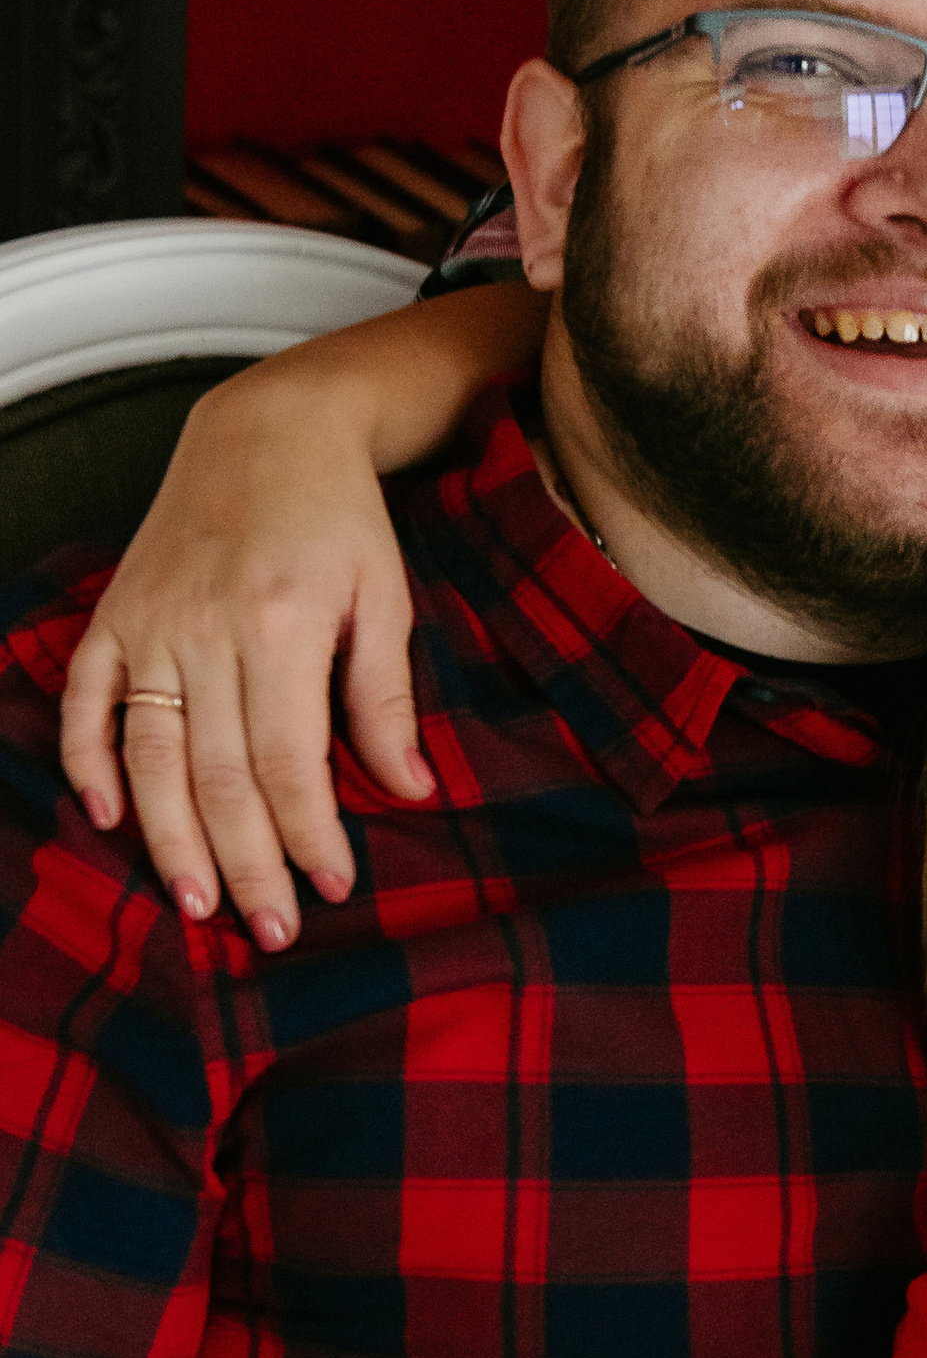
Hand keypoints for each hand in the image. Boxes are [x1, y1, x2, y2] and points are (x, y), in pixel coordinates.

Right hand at [59, 364, 426, 946]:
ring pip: (149, 756)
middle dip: (244, 863)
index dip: (309, 835)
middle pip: (218, 777)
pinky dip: (87, 762)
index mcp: (280, 627)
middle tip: (268, 929)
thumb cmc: (338, 516)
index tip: (333, 886)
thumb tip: (409, 789)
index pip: (290, 764)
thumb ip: (385, 698)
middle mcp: (204, 631)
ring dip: (169, 840)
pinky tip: (108, 818)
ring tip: (197, 903)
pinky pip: (87, 700)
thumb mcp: (385, 597)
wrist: (267, 428)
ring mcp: (150, 624)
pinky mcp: (114, 615)